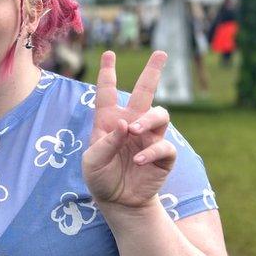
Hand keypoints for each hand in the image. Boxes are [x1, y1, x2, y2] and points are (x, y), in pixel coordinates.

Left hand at [82, 51, 176, 208]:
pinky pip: (163, 145)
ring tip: (134, 130)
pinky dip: (151, 151)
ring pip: (160, 114)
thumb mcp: (92, 161)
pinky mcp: (162, 155)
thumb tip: (124, 123)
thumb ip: (105, 142)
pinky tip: (137, 160)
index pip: (107, 93)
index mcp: (109, 121)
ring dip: (149, 119)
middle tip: (161, 53)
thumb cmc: (100, 177)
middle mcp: (131, 124)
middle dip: (153, 71)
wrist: (118, 201)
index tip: (109, 54)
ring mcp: (148, 137)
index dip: (108, 73)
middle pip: (145, 92)